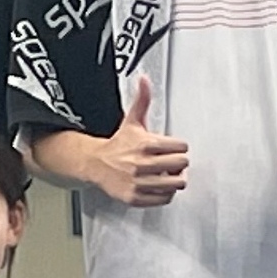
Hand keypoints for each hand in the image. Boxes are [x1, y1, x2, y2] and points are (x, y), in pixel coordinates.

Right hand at [59, 76, 186, 208]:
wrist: (95, 164)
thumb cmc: (119, 144)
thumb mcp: (132, 121)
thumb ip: (142, 100)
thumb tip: (144, 79)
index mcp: (145, 144)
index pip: (181, 147)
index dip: (179, 147)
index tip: (174, 148)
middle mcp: (142, 164)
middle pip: (181, 165)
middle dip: (179, 163)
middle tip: (173, 162)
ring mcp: (139, 182)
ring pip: (176, 184)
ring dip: (175, 179)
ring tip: (168, 174)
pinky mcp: (135, 197)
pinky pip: (164, 199)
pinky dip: (165, 193)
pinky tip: (159, 185)